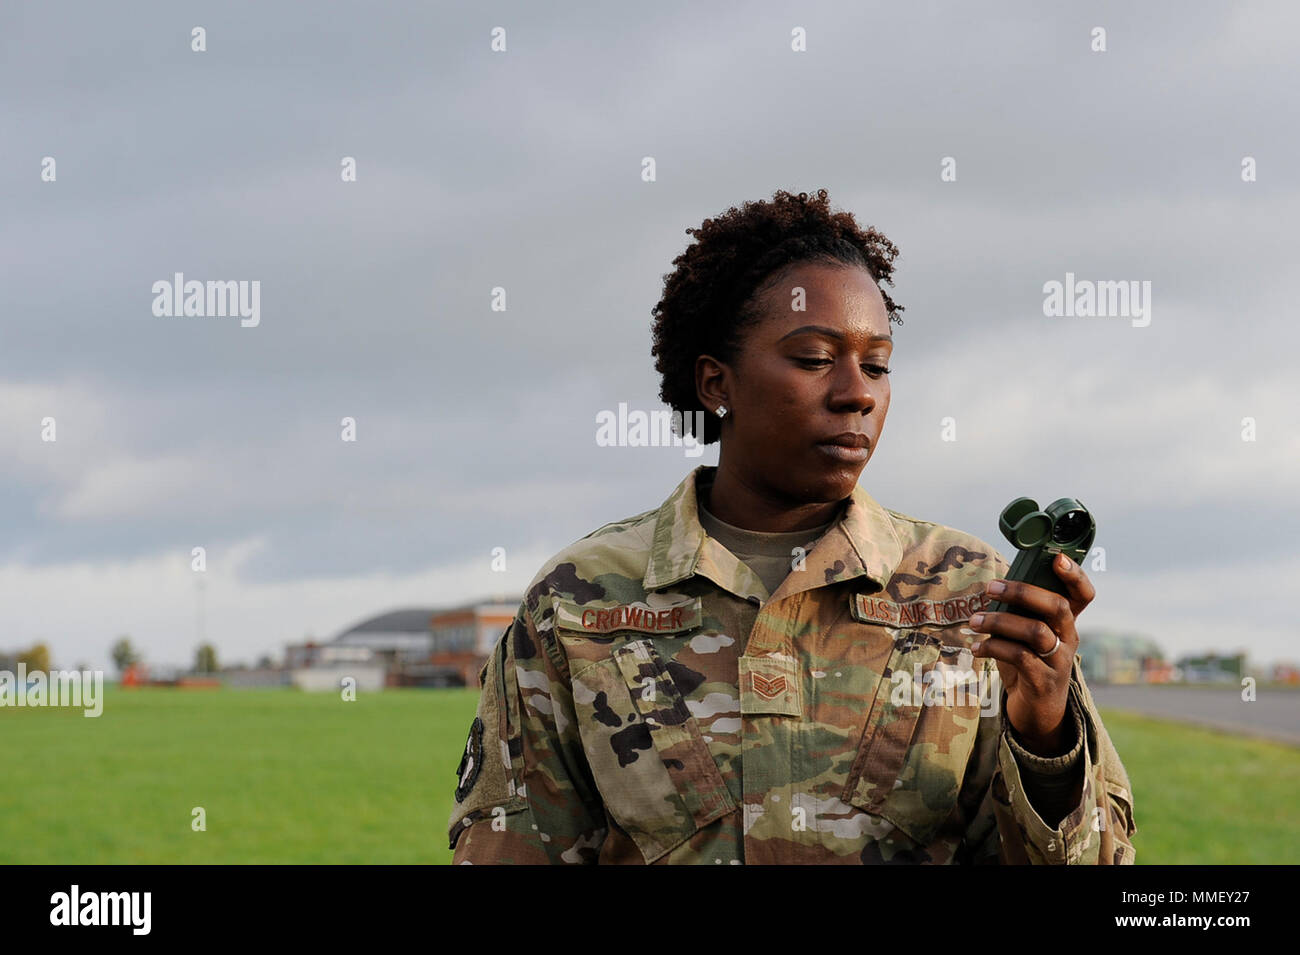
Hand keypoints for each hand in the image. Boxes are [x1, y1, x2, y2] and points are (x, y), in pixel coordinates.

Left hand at [967, 553, 1093, 754]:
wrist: (1037, 711)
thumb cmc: (1027, 662)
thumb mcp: (1026, 634)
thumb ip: (1019, 612)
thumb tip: (994, 584)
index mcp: (1066, 622)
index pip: (1082, 594)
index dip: (1074, 575)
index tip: (1056, 558)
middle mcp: (1069, 638)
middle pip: (1057, 606)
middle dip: (1022, 592)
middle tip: (991, 588)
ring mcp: (1059, 661)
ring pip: (1036, 632)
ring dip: (1000, 622)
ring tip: (974, 622)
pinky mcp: (1044, 681)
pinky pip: (1020, 657)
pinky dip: (994, 648)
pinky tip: (977, 648)